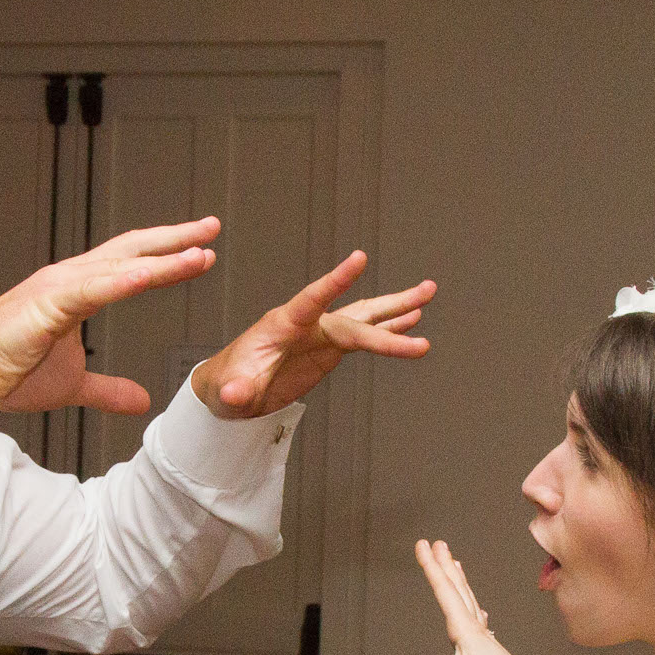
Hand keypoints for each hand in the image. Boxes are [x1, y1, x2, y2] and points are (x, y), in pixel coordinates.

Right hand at [0, 218, 220, 411]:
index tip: (202, 250)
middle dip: (175, 239)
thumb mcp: (74, 385)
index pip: (131, 262)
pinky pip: (90, 289)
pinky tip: (150, 274)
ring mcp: (57, 287)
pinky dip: (121, 280)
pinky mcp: (44, 304)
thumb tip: (143, 399)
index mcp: (77, 290)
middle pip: (132, 250)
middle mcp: (70, 278)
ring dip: (161, 259)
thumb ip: (110, 388)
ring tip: (198, 253)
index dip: (168, 255)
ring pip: (118, 265)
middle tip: (212, 229)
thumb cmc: (7, 372)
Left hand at [190, 252, 432, 420]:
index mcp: (283, 324)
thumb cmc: (225, 384)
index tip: (359, 259)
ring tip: (429, 292)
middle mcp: (307, 323)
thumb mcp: (227, 391)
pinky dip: (389, 329)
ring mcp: (320, 334)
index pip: (313, 298)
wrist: (229, 391)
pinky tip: (412, 320)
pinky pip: (364, 336)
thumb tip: (233, 395)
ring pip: (365, 317)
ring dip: (398, 307)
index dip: (336, 280)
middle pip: (355, 314)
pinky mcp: (328, 348)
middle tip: (425, 300)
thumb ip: (234, 391)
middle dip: (390, 313)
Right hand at [384, 540, 558, 654]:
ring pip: (470, 606)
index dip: (431, 567)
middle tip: (437, 543)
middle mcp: (478, 633)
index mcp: (467, 633)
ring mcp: (486, 645)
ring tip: (457, 566)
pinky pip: (480, 627)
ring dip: (460, 584)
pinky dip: (475, 614)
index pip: (445, 593)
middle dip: (445, 567)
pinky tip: (481, 616)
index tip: (422, 543)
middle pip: (459, 592)